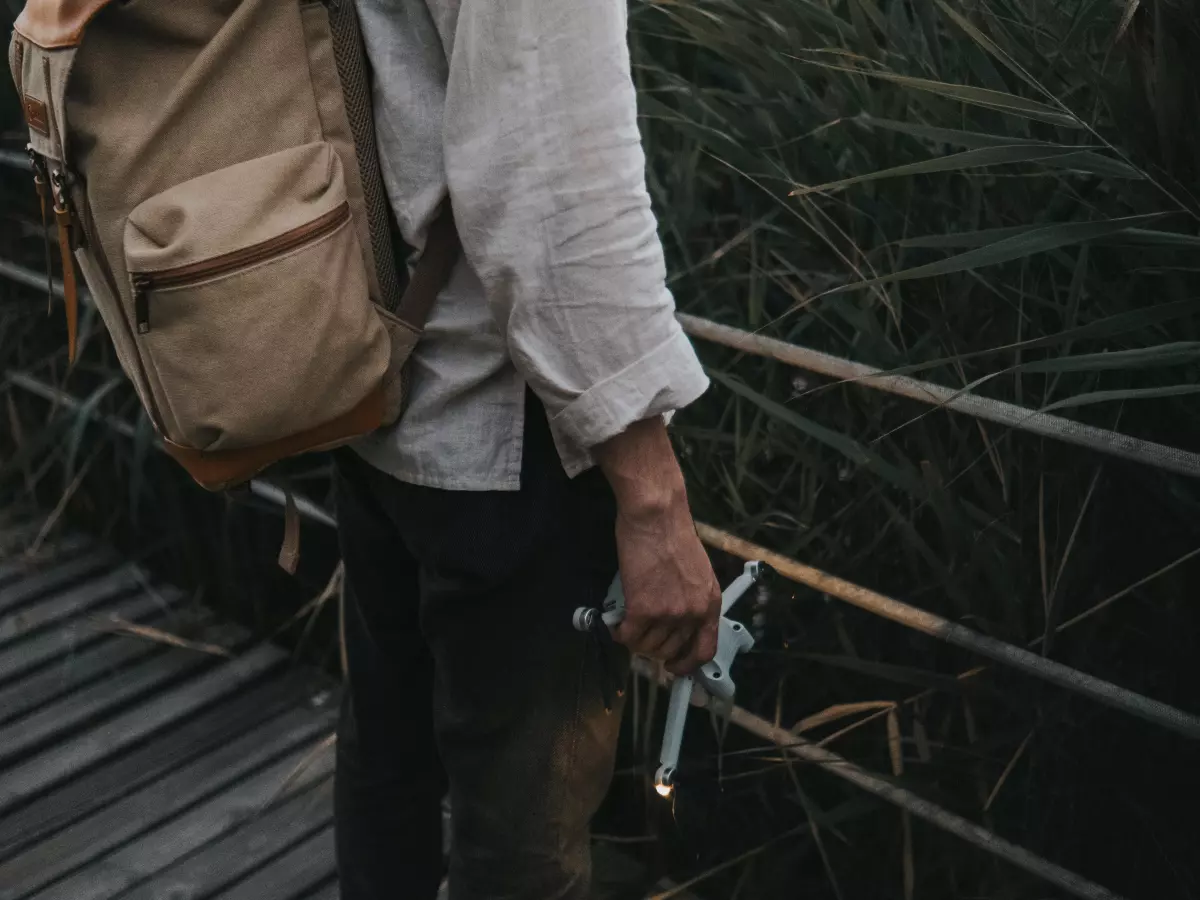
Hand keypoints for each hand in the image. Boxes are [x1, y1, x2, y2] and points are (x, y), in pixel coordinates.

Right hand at [595, 418, 721, 674]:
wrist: (656, 515)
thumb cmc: (671, 533)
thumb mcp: (695, 571)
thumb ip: (690, 599)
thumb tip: (674, 622)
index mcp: (710, 602)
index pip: (705, 650)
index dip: (687, 664)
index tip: (673, 667)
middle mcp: (694, 613)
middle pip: (671, 651)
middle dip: (653, 648)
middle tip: (640, 636)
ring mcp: (670, 613)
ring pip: (647, 647)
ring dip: (635, 639)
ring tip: (627, 623)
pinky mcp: (644, 610)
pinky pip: (628, 636)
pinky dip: (619, 633)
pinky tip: (616, 622)